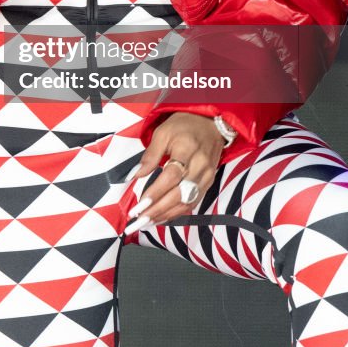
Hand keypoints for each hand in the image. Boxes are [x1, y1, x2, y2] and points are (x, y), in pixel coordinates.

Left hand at [124, 113, 224, 233]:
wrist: (211, 124)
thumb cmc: (184, 126)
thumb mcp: (163, 132)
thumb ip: (150, 155)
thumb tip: (136, 175)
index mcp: (188, 149)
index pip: (172, 176)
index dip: (155, 192)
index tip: (139, 205)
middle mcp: (200, 165)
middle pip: (180, 194)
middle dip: (158, 210)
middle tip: (139, 220)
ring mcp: (207, 176)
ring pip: (187, 202)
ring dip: (166, 215)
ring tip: (147, 222)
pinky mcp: (208, 183)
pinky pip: (193, 203)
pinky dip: (177, 213)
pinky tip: (162, 217)